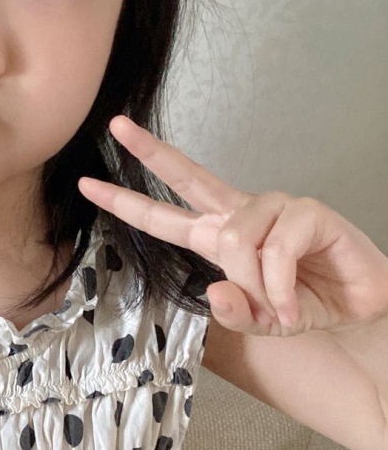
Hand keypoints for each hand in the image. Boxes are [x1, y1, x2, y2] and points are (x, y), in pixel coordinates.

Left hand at [78, 115, 387, 336]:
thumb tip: (215, 290)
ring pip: (236, 238)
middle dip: (151, 152)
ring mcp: (277, 208)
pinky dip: (281, 285)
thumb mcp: (264, 322)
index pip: (167, 216)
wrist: (363, 309)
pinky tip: (294, 302)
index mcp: (222, 237)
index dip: (127, 202)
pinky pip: (276, 249)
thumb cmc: (310, 304)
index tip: (89, 185)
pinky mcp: (310, 213)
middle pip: (190, 177)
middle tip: (117, 127)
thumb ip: (235, 313)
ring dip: (254, 283)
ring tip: (280, 307)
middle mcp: (244, 215)